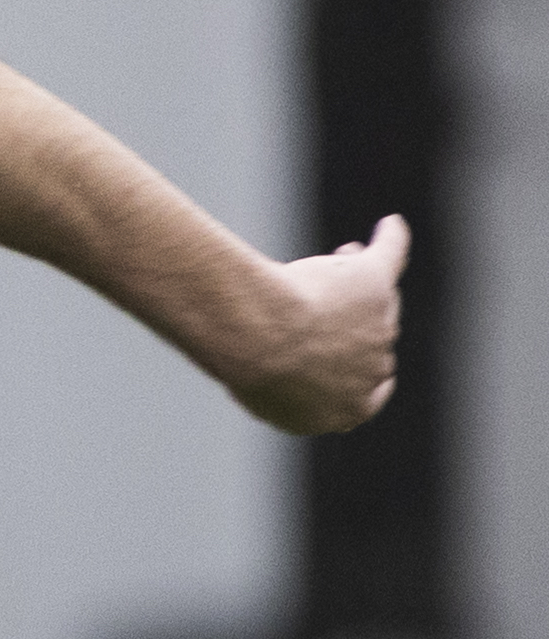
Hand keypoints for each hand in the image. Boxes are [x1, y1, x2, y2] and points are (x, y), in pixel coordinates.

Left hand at [231, 214, 406, 436]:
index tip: (323, 343)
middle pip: (366, 334)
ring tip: (338, 258)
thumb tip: (271, 368)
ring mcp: (379, 325)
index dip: (344, 361)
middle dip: (349, 314)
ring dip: (354, 276)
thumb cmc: (248, 368)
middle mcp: (374, 368)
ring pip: (371, 296)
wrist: (257, 342)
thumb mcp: (264, 387)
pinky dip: (390, 241)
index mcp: (350, 411)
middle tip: (324, 293)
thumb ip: (281, 379)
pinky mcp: (373, 283)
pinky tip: (388, 227)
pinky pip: (390, 255)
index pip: (361, 384)